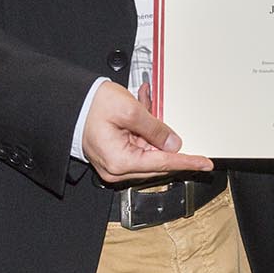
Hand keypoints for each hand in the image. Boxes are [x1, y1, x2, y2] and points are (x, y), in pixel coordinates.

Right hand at [80, 81, 211, 185]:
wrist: (68, 103)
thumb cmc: (90, 106)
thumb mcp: (130, 111)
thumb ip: (155, 129)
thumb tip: (173, 144)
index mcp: (120, 162)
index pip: (163, 163)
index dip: (187, 162)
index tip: (205, 163)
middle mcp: (117, 169)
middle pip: (156, 158)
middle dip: (162, 135)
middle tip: (156, 111)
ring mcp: (114, 164)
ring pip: (147, 149)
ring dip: (150, 128)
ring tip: (141, 103)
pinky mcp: (114, 156)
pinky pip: (136, 145)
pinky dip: (141, 128)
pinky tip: (138, 109)